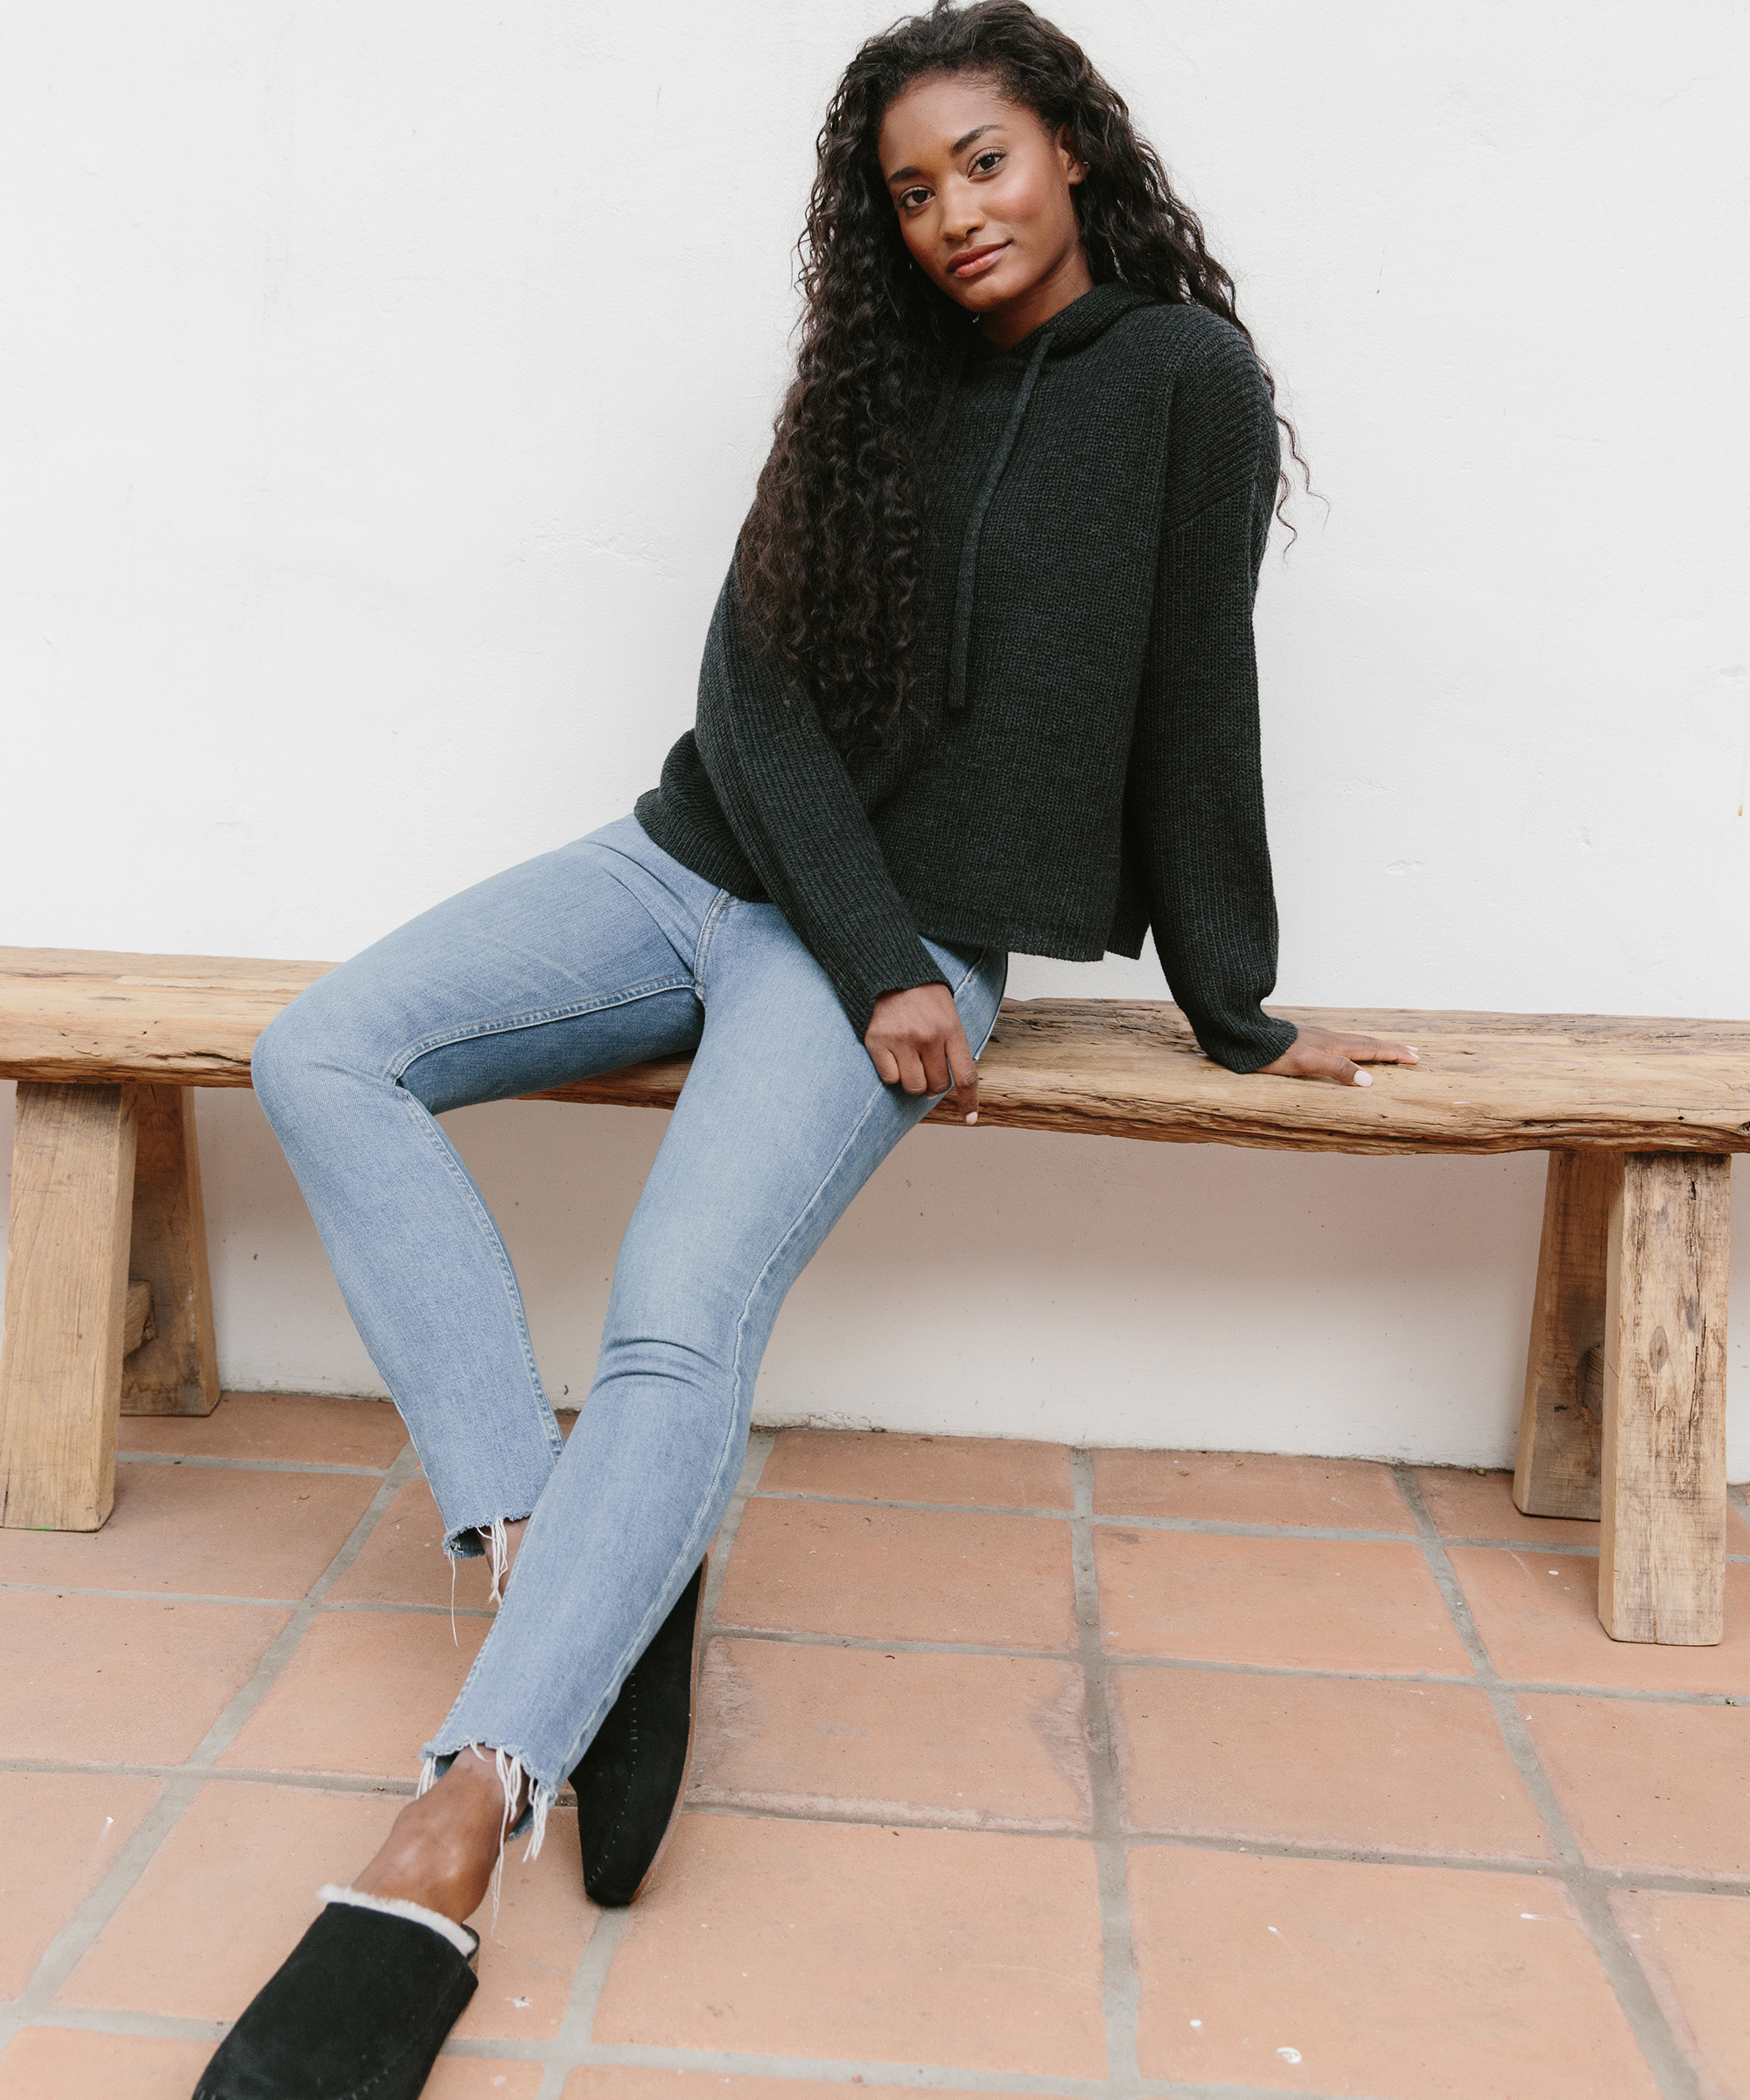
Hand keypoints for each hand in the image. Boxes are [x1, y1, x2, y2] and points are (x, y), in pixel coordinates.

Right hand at [864, 983, 979, 1122]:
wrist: (887, 970)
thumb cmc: (920, 994)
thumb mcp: (948, 1012)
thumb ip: (951, 1045)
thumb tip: (939, 1087)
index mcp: (951, 1029)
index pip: (965, 1075)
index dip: (969, 1101)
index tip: (969, 1119)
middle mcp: (928, 1037)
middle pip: (937, 1086)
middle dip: (933, 1085)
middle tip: (924, 1068)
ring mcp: (902, 1041)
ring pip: (913, 1087)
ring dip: (911, 1081)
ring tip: (907, 1061)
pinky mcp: (877, 1042)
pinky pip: (889, 1078)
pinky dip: (890, 1073)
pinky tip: (890, 1054)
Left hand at [1258, 1024, 1418, 1087]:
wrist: (1249, 1038)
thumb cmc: (1276, 1054)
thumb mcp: (1308, 1063)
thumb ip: (1338, 1069)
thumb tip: (1369, 1081)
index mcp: (1336, 1044)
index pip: (1372, 1048)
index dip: (1394, 1054)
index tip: (1416, 1058)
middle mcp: (1331, 1038)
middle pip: (1368, 1042)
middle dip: (1391, 1048)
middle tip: (1412, 1052)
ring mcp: (1319, 1038)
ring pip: (1355, 1041)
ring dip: (1375, 1046)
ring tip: (1386, 1050)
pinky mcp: (1307, 1041)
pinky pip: (1341, 1043)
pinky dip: (1355, 1047)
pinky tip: (1347, 1050)